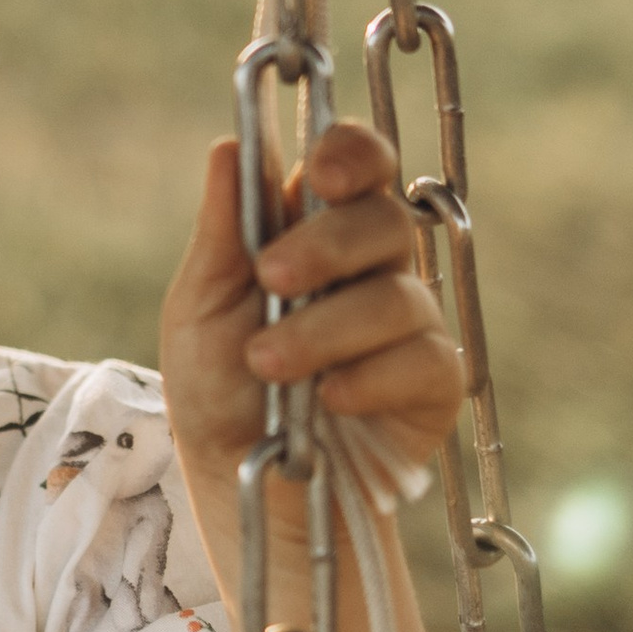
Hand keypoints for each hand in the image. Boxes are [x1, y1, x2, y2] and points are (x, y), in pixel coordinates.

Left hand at [160, 120, 460, 631]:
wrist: (246, 486)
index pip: (356, 163)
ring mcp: (408, 324)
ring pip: (398, 294)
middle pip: (384, 218)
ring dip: (327, 330)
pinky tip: (328, 399)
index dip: (351, 152)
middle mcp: (371, 267)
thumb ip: (224, 232)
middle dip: (327, 246)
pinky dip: (369, 378)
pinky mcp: (433, 385)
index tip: (319, 171)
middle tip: (273, 281)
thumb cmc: (218, 390)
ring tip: (269, 366)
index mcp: (314, 229)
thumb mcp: (199, 308)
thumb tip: (231, 145)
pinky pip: (424, 360)